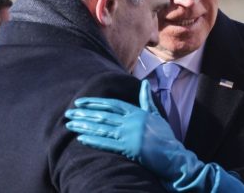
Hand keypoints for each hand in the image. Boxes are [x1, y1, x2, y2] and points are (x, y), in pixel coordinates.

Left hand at [65, 80, 243, 192]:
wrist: (175, 158)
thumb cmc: (165, 138)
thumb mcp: (156, 116)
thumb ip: (147, 101)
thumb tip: (145, 84)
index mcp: (137, 112)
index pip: (111, 104)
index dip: (94, 103)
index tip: (79, 102)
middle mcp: (132, 121)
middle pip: (103, 115)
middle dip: (84, 114)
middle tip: (68, 113)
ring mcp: (130, 134)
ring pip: (102, 128)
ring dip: (84, 126)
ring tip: (70, 125)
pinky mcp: (130, 148)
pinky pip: (107, 143)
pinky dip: (93, 141)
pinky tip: (81, 139)